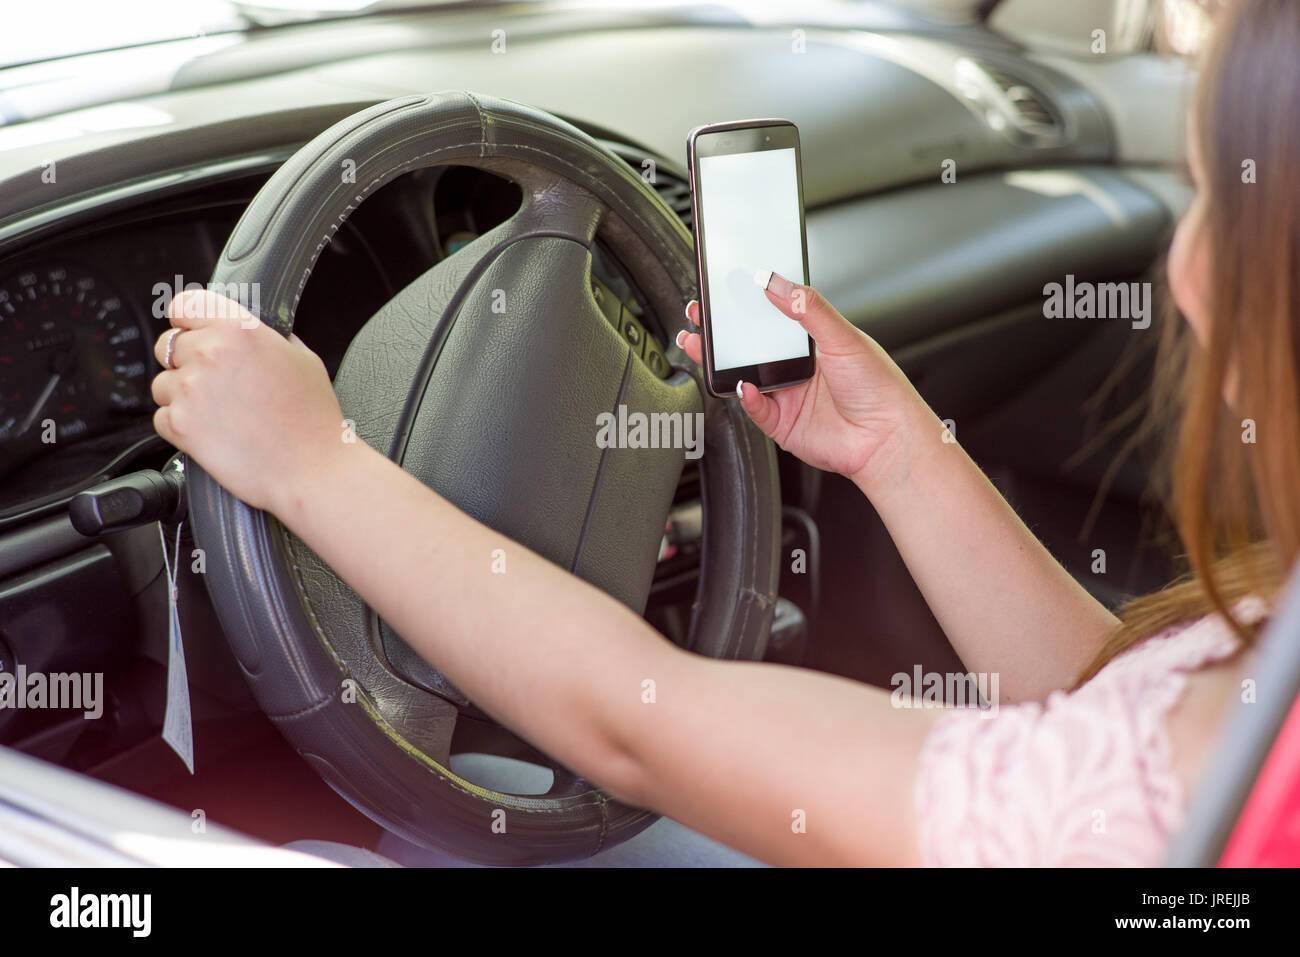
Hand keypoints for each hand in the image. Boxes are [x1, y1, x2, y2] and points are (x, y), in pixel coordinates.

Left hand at [151, 290, 346, 513]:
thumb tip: (247, 330)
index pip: (185, 305)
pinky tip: (214, 433)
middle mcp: (210, 353)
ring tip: (220, 414)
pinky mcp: (179, 424)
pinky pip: (162, 417)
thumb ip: (266, 337)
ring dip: (182, 397)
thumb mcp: (302, 358)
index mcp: (240, 329)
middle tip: (217, 386)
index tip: (195, 334)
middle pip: (168, 345)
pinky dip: (181, 427)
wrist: (311, 469)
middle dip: (186, 363)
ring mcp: (191, 389)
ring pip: (162, 383)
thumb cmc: (313, 419)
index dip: (189, 322)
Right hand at [677, 273, 933, 491]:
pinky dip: (744, 397)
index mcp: (811, 341)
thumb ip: (808, 308)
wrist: (887, 438)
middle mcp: (796, 367)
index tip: (724, 290)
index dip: (746, 304)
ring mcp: (786, 394)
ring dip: (719, 362)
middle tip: (699, 314)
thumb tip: (776, 282)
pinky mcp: (781, 423)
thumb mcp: (843, 336)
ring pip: (742, 375)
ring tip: (701, 345)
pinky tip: (743, 385)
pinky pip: (753, 408)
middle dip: (720, 331)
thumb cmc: (879, 387)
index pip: (770, 316)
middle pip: (748, 346)